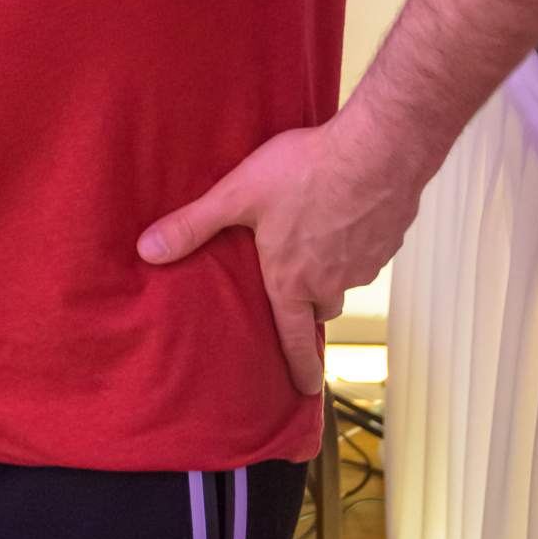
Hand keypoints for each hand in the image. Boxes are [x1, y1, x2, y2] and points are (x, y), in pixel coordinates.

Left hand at [134, 114, 418, 394]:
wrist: (376, 150)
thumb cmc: (307, 170)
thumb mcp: (237, 194)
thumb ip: (194, 225)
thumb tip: (148, 250)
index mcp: (293, 280)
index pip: (295, 339)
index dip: (299, 368)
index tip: (304, 388)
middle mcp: (332, 281)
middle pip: (320, 308)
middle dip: (308, 305)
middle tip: (296, 292)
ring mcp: (365, 263)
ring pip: (345, 281)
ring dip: (332, 271)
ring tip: (316, 241)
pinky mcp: (389, 241)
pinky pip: (369, 254)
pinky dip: (356, 244)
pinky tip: (345, 215)